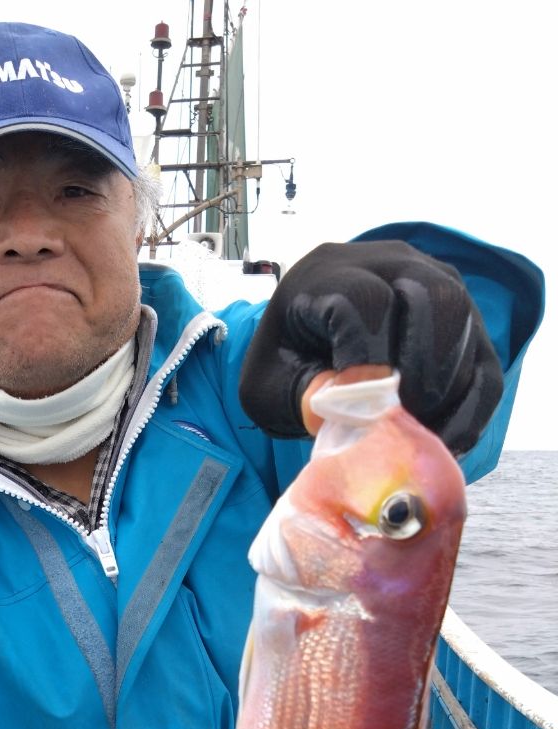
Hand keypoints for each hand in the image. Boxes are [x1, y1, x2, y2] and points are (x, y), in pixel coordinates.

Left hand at [238, 240, 503, 452]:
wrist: (311, 349)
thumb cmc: (285, 366)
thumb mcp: (268, 385)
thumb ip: (299, 394)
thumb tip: (358, 405)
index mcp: (330, 273)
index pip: (365, 299)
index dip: (367, 354)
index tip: (356, 400)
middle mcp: (389, 263)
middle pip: (431, 296)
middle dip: (421, 366)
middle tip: (403, 418)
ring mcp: (435, 284)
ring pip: (464, 320)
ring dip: (448, 386)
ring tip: (418, 432)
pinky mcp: (463, 322)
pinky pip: (484, 359)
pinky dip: (471, 406)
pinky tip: (445, 442)